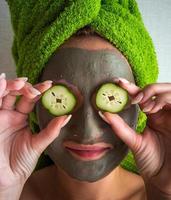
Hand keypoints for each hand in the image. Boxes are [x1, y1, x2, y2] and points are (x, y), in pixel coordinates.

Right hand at [0, 73, 70, 189]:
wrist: (7, 178)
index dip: (38, 90)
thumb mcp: (38, 144)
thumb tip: (67, 116)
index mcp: (22, 117)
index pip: (30, 99)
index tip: (49, 85)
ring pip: (3, 94)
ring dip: (10, 86)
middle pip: (16, 93)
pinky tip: (1, 83)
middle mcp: (10, 114)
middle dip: (24, 87)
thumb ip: (51, 130)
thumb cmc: (22, 162)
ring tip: (20, 83)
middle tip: (34, 89)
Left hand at [99, 78, 170, 194]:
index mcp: (153, 115)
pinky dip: (164, 100)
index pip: (143, 96)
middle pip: (159, 89)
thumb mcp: (134, 141)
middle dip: (147, 89)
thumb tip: (103, 113)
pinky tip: (153, 108)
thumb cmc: (150, 161)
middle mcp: (164, 113)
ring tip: (143, 104)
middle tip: (134, 98)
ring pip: (170, 91)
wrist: (163, 178)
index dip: (132, 88)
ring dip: (156, 93)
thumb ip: (120, 127)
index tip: (118, 82)